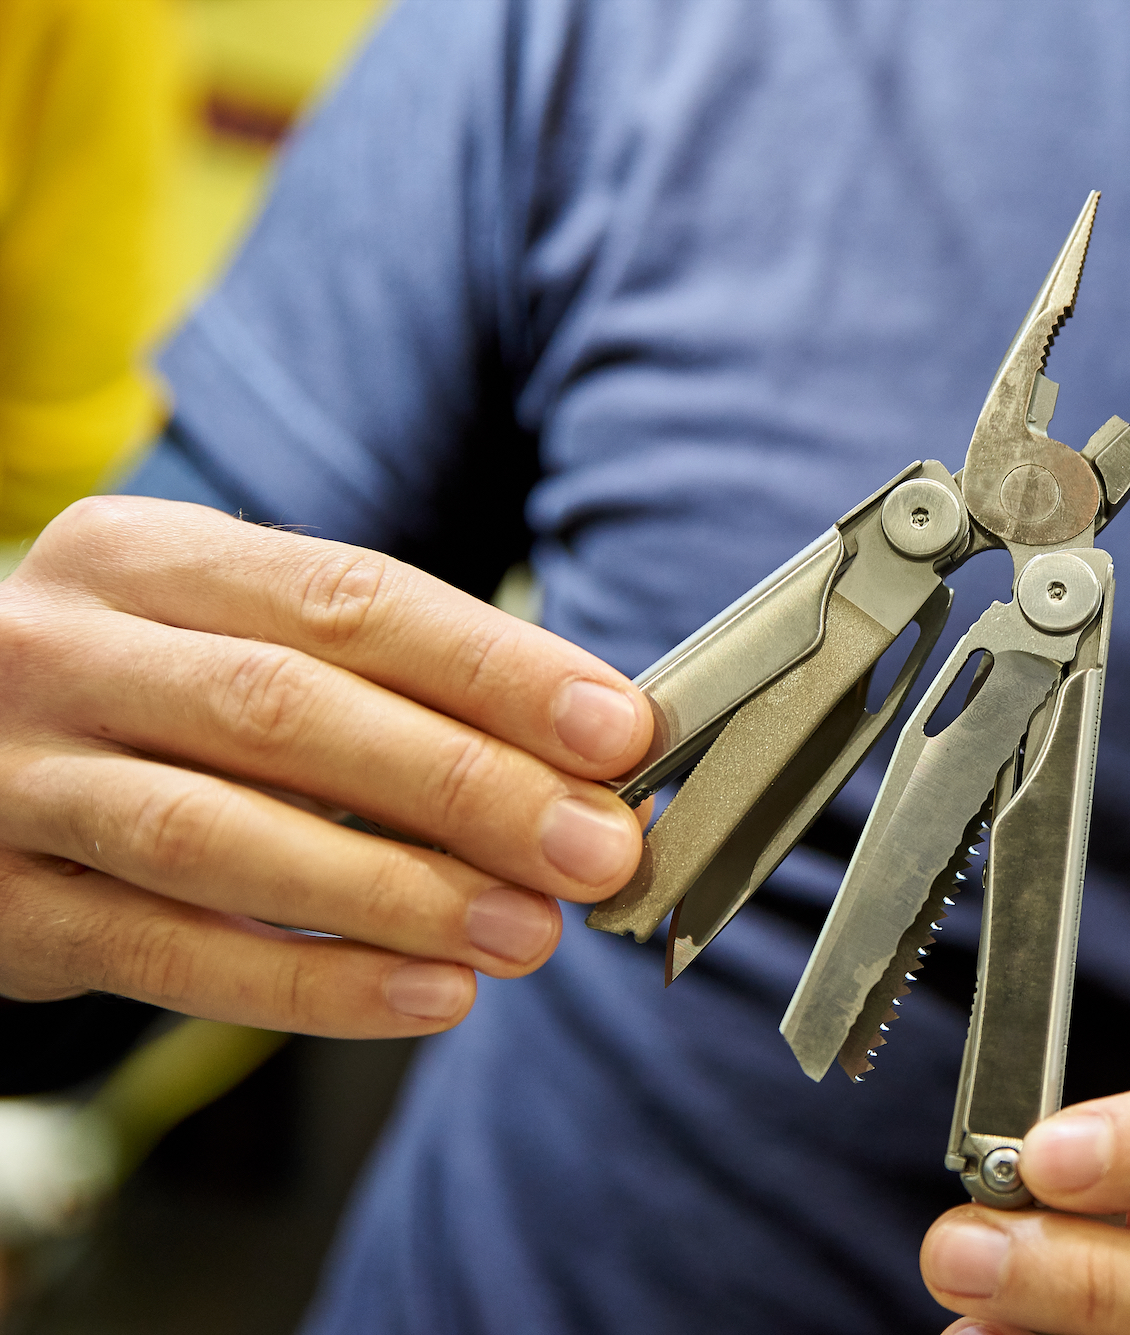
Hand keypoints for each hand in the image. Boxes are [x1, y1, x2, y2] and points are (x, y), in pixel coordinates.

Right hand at [0, 498, 652, 1036]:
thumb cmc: (147, 694)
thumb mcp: (236, 637)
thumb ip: (388, 681)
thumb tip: (586, 759)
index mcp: (146, 556)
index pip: (348, 598)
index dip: (495, 667)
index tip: (617, 730)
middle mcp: (65, 651)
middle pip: (287, 710)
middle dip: (468, 784)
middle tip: (594, 848)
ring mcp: (16, 779)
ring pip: (219, 835)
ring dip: (399, 892)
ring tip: (529, 932)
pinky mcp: (5, 906)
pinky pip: (168, 954)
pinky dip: (311, 982)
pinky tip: (426, 995)